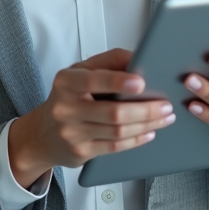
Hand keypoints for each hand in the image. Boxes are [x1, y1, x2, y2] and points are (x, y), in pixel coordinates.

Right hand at [8, 48, 176, 187]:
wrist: (42, 134)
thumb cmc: (68, 97)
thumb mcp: (81, 72)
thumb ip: (109, 62)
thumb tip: (140, 57)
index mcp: (66, 81)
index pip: (93, 81)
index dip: (118, 81)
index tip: (141, 82)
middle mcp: (66, 107)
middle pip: (112, 112)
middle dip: (145, 110)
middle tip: (166, 105)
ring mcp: (72, 133)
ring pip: (117, 131)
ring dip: (146, 124)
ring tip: (164, 117)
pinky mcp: (80, 152)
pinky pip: (114, 147)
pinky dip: (136, 140)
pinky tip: (149, 132)